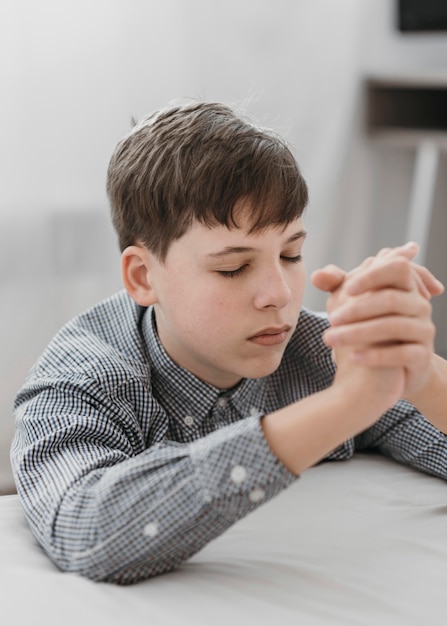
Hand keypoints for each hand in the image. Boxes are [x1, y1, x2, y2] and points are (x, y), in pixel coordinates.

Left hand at [311, 243, 443, 399]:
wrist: (387, 368)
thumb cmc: (368, 324)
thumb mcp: (352, 301)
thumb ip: (337, 284)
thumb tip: (316, 276)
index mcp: (405, 285)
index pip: (396, 268)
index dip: (372, 276)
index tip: (348, 288)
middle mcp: (419, 305)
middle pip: (391, 299)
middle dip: (357, 308)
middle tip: (331, 319)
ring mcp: (424, 330)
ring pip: (394, 326)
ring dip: (358, 332)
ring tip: (330, 339)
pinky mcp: (422, 355)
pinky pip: (403, 353)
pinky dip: (376, 355)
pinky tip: (353, 357)